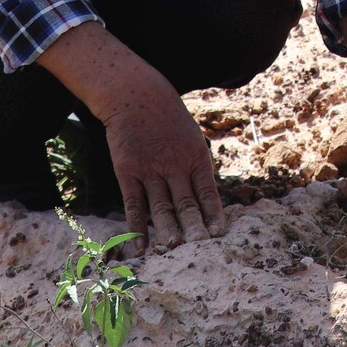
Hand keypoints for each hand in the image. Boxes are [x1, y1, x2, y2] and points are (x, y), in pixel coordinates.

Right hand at [101, 79, 229, 251]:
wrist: (136, 96)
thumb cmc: (168, 119)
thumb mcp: (192, 138)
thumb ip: (197, 167)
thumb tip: (205, 198)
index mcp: (196, 157)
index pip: (208, 193)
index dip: (213, 215)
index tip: (219, 235)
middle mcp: (175, 166)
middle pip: (186, 204)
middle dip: (194, 228)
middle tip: (201, 249)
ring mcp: (151, 170)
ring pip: (162, 207)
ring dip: (168, 231)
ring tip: (174, 250)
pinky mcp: (128, 172)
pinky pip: (134, 205)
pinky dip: (137, 227)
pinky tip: (141, 246)